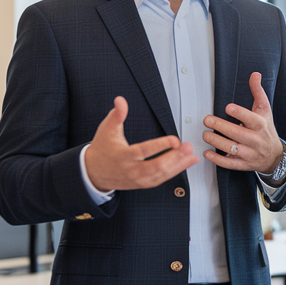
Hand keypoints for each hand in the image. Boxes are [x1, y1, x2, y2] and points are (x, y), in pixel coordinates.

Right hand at [84, 97, 198, 191]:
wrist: (93, 172)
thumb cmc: (102, 148)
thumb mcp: (107, 129)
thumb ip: (117, 114)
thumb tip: (120, 100)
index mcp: (123, 156)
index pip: (143, 151)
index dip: (160, 146)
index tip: (175, 140)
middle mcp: (131, 170)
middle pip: (156, 166)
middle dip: (174, 157)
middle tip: (188, 147)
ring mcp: (137, 179)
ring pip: (161, 175)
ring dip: (178, 166)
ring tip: (192, 156)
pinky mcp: (142, 184)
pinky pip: (161, 179)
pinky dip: (174, 172)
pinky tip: (185, 163)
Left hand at [204, 72, 281, 173]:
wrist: (274, 155)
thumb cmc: (266, 130)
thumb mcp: (264, 110)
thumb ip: (258, 92)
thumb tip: (255, 75)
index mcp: (261, 125)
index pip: (251, 119)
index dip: (240, 113)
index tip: (228, 107)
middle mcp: (256, 139)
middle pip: (237, 133)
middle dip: (220, 126)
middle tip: (207, 120)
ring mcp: (250, 153)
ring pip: (231, 148)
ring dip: (215, 141)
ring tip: (205, 135)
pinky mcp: (244, 164)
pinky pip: (229, 163)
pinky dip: (217, 159)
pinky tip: (207, 152)